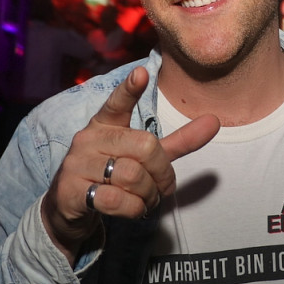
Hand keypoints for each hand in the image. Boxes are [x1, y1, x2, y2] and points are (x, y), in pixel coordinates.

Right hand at [42, 66, 219, 261]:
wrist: (68, 206)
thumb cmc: (112, 174)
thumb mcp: (144, 157)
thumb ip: (177, 141)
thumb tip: (215, 121)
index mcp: (106, 123)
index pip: (117, 102)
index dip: (130, 89)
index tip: (142, 73)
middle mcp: (90, 138)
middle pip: (145, 147)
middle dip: (163, 173)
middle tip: (162, 188)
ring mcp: (78, 163)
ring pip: (133, 176)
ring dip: (148, 195)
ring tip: (145, 200)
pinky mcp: (72, 190)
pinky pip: (116, 200)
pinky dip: (133, 209)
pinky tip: (131, 209)